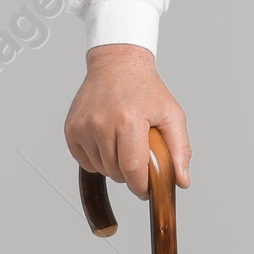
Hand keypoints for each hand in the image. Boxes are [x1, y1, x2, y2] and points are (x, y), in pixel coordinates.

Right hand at [64, 44, 190, 197]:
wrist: (117, 65)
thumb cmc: (146, 89)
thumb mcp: (172, 115)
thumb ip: (180, 150)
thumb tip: (181, 181)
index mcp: (129, 120)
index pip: (133, 169)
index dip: (141, 186)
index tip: (147, 189)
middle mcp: (102, 123)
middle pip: (116, 172)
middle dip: (130, 174)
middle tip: (139, 156)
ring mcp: (83, 126)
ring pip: (101, 169)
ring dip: (114, 166)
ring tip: (124, 144)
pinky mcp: (71, 129)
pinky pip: (85, 161)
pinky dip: (97, 159)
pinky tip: (108, 142)